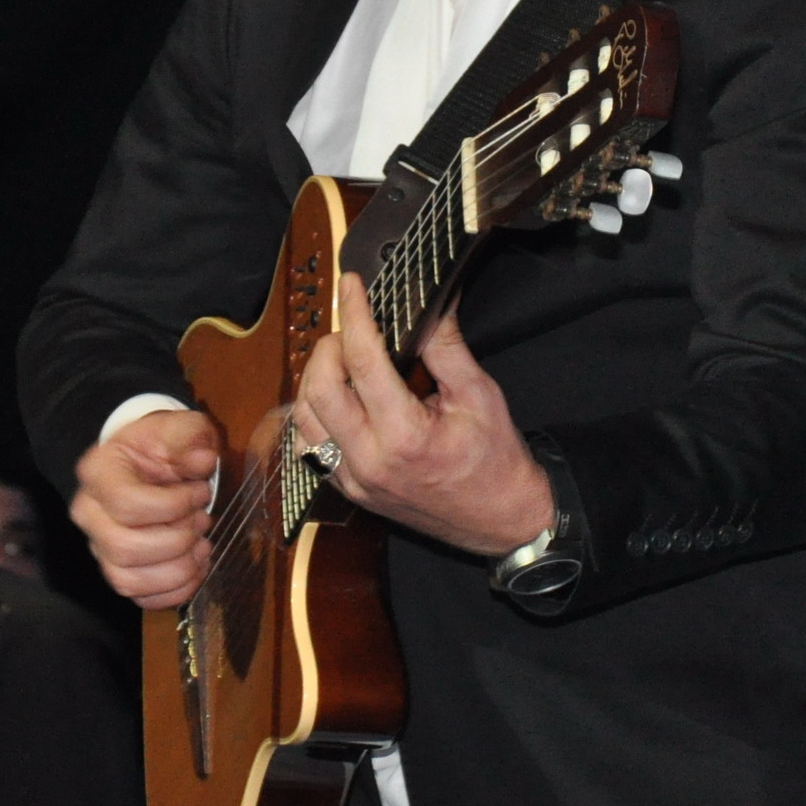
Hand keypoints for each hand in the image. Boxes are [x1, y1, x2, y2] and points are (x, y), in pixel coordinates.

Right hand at [72, 408, 220, 608]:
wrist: (148, 462)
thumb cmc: (161, 445)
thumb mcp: (178, 428)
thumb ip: (190, 439)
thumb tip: (203, 461)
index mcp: (98, 472)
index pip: (126, 502)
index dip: (172, 504)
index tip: (201, 491)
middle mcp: (88, 514)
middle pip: (123, 548)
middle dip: (176, 539)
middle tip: (203, 520)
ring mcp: (99, 547)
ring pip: (127, 581)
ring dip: (177, 570)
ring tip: (202, 546)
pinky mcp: (118, 571)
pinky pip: (140, 598)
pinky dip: (175, 592)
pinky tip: (197, 568)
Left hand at [294, 276, 553, 555]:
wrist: (500, 519)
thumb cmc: (495, 461)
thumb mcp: (479, 395)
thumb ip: (446, 346)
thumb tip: (429, 302)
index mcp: (405, 437)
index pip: (363, 362)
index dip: (353, 315)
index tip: (351, 285)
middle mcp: (370, 462)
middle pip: (320, 389)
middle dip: (328, 347)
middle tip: (351, 328)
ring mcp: (354, 481)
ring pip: (304, 418)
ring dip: (315, 379)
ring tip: (343, 358)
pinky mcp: (349, 490)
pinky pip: (311, 446)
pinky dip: (314, 412)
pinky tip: (338, 395)